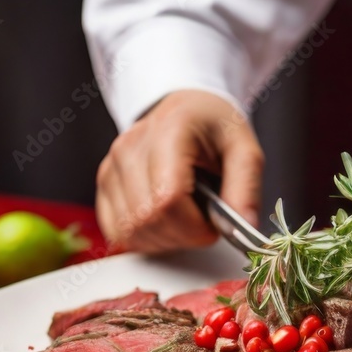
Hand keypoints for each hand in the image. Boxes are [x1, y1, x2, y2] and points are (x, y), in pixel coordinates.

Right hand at [95, 90, 263, 252]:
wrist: (186, 110)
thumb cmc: (214, 128)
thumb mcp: (244, 149)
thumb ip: (247, 187)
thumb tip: (245, 228)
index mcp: (169, 132)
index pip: (168, 199)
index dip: (194, 227)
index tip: (213, 226)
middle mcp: (131, 147)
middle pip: (147, 220)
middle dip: (183, 237)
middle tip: (203, 224)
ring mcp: (113, 166)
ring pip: (129, 230)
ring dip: (164, 240)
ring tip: (185, 221)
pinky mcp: (104, 182)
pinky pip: (116, 230)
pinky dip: (143, 239)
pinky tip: (164, 224)